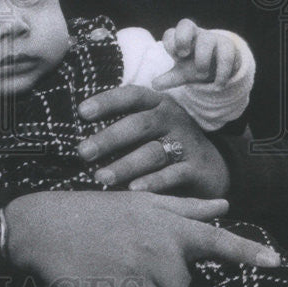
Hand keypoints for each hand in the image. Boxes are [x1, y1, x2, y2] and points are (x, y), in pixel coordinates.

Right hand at [3, 191, 280, 286]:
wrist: (41, 226)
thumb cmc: (90, 211)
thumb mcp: (138, 202)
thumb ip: (184, 207)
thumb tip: (224, 205)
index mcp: (165, 226)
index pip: (216, 239)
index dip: (247, 251)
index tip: (276, 261)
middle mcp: (156, 252)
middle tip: (142, 280)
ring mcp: (135, 278)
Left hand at [78, 85, 230, 195]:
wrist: (210, 168)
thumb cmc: (163, 144)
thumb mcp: (147, 128)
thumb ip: (120, 127)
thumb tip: (77, 140)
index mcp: (156, 103)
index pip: (131, 96)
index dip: (107, 101)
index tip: (82, 112)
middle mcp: (172, 119)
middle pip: (139, 124)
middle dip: (109, 138)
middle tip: (84, 152)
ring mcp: (186, 142)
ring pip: (153, 152)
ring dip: (125, 165)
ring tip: (102, 177)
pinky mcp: (196, 168)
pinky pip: (173, 174)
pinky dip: (153, 182)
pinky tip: (133, 190)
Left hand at [153, 19, 241, 89]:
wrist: (221, 66)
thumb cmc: (196, 65)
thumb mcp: (182, 73)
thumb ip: (169, 79)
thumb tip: (154, 85)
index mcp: (182, 39)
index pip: (170, 33)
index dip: (170, 44)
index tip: (175, 57)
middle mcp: (196, 34)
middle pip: (185, 24)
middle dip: (181, 39)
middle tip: (183, 55)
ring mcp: (213, 38)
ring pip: (207, 39)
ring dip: (202, 59)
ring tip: (201, 75)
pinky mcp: (228, 46)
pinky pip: (226, 55)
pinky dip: (222, 72)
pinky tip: (219, 85)